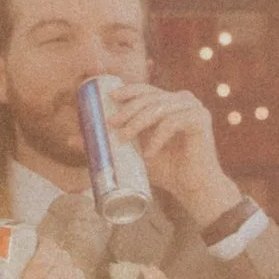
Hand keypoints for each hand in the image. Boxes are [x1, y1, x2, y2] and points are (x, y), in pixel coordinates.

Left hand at [107, 80, 243, 224]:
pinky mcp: (201, 119)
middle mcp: (183, 100)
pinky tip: (149, 153)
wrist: (192, 188)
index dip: (128, 90)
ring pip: (159, 108)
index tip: (110, 97)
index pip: (147, 90)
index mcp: (170, 102)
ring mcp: (194, 107)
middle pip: (150, 97)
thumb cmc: (166, 169)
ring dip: (138, 122)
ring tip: (123, 139)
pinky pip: (173, 122)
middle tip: (112, 124)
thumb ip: (115, 140)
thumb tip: (77, 137)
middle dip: (128, 109)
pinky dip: (157, 137)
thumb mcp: (136, 151)